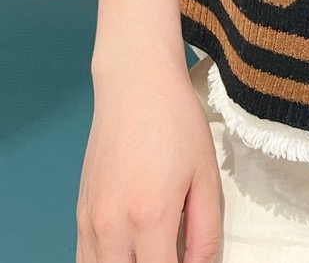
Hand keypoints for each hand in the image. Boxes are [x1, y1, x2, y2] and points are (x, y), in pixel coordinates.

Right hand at [76, 57, 222, 262]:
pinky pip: (85, 260)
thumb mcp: (206, 175)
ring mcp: (89, 222)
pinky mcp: (79, 214)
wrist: (135, 85)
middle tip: (172, 254)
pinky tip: (131, 252)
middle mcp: (111, 226)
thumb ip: (205, 231)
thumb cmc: (177, 123)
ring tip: (154, 251)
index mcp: (150, 216)